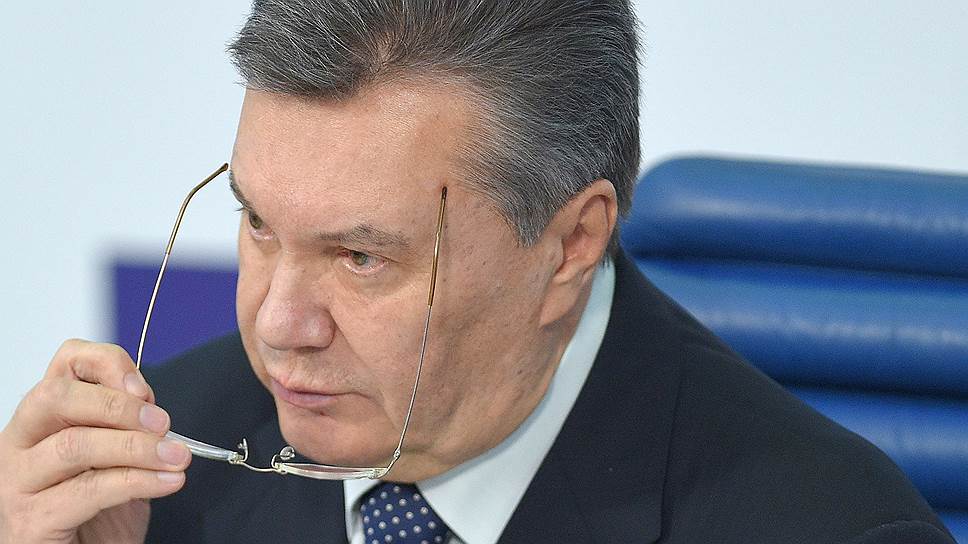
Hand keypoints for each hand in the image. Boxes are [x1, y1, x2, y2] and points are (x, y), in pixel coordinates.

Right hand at [0, 339, 190, 542]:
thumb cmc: (98, 512)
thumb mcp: (118, 457)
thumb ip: (126, 424)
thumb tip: (148, 402)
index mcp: (43, 418)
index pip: (65, 362)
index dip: (107, 364)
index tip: (145, 389)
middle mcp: (19, 443)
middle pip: (57, 397)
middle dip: (118, 406)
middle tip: (163, 424)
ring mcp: (18, 482)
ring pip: (74, 445)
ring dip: (137, 447)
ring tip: (177, 458)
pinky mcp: (31, 521)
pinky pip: (86, 491)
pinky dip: (136, 482)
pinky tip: (167, 482)